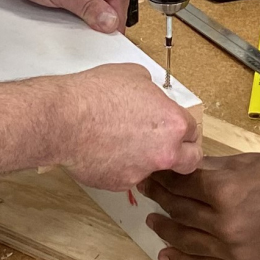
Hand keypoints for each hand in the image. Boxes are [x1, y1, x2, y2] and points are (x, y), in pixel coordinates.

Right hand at [61, 63, 201, 189]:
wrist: (65, 119)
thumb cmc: (97, 93)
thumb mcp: (135, 75)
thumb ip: (153, 93)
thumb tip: (152, 100)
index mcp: (174, 124)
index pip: (194, 131)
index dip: (184, 127)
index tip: (177, 128)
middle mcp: (164, 153)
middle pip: (190, 162)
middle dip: (184, 154)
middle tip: (170, 146)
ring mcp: (142, 172)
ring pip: (155, 169)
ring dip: (147, 159)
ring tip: (123, 141)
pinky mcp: (120, 184)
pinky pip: (128, 175)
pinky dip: (121, 166)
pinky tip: (106, 150)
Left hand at [142, 152, 259, 259]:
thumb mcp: (249, 162)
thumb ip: (213, 169)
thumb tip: (184, 166)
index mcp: (225, 191)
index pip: (183, 184)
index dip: (164, 176)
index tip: (150, 169)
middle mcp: (224, 225)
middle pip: (181, 211)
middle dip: (160, 198)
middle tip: (145, 188)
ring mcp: (234, 251)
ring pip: (187, 240)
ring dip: (166, 228)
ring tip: (151, 220)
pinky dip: (184, 259)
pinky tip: (167, 253)